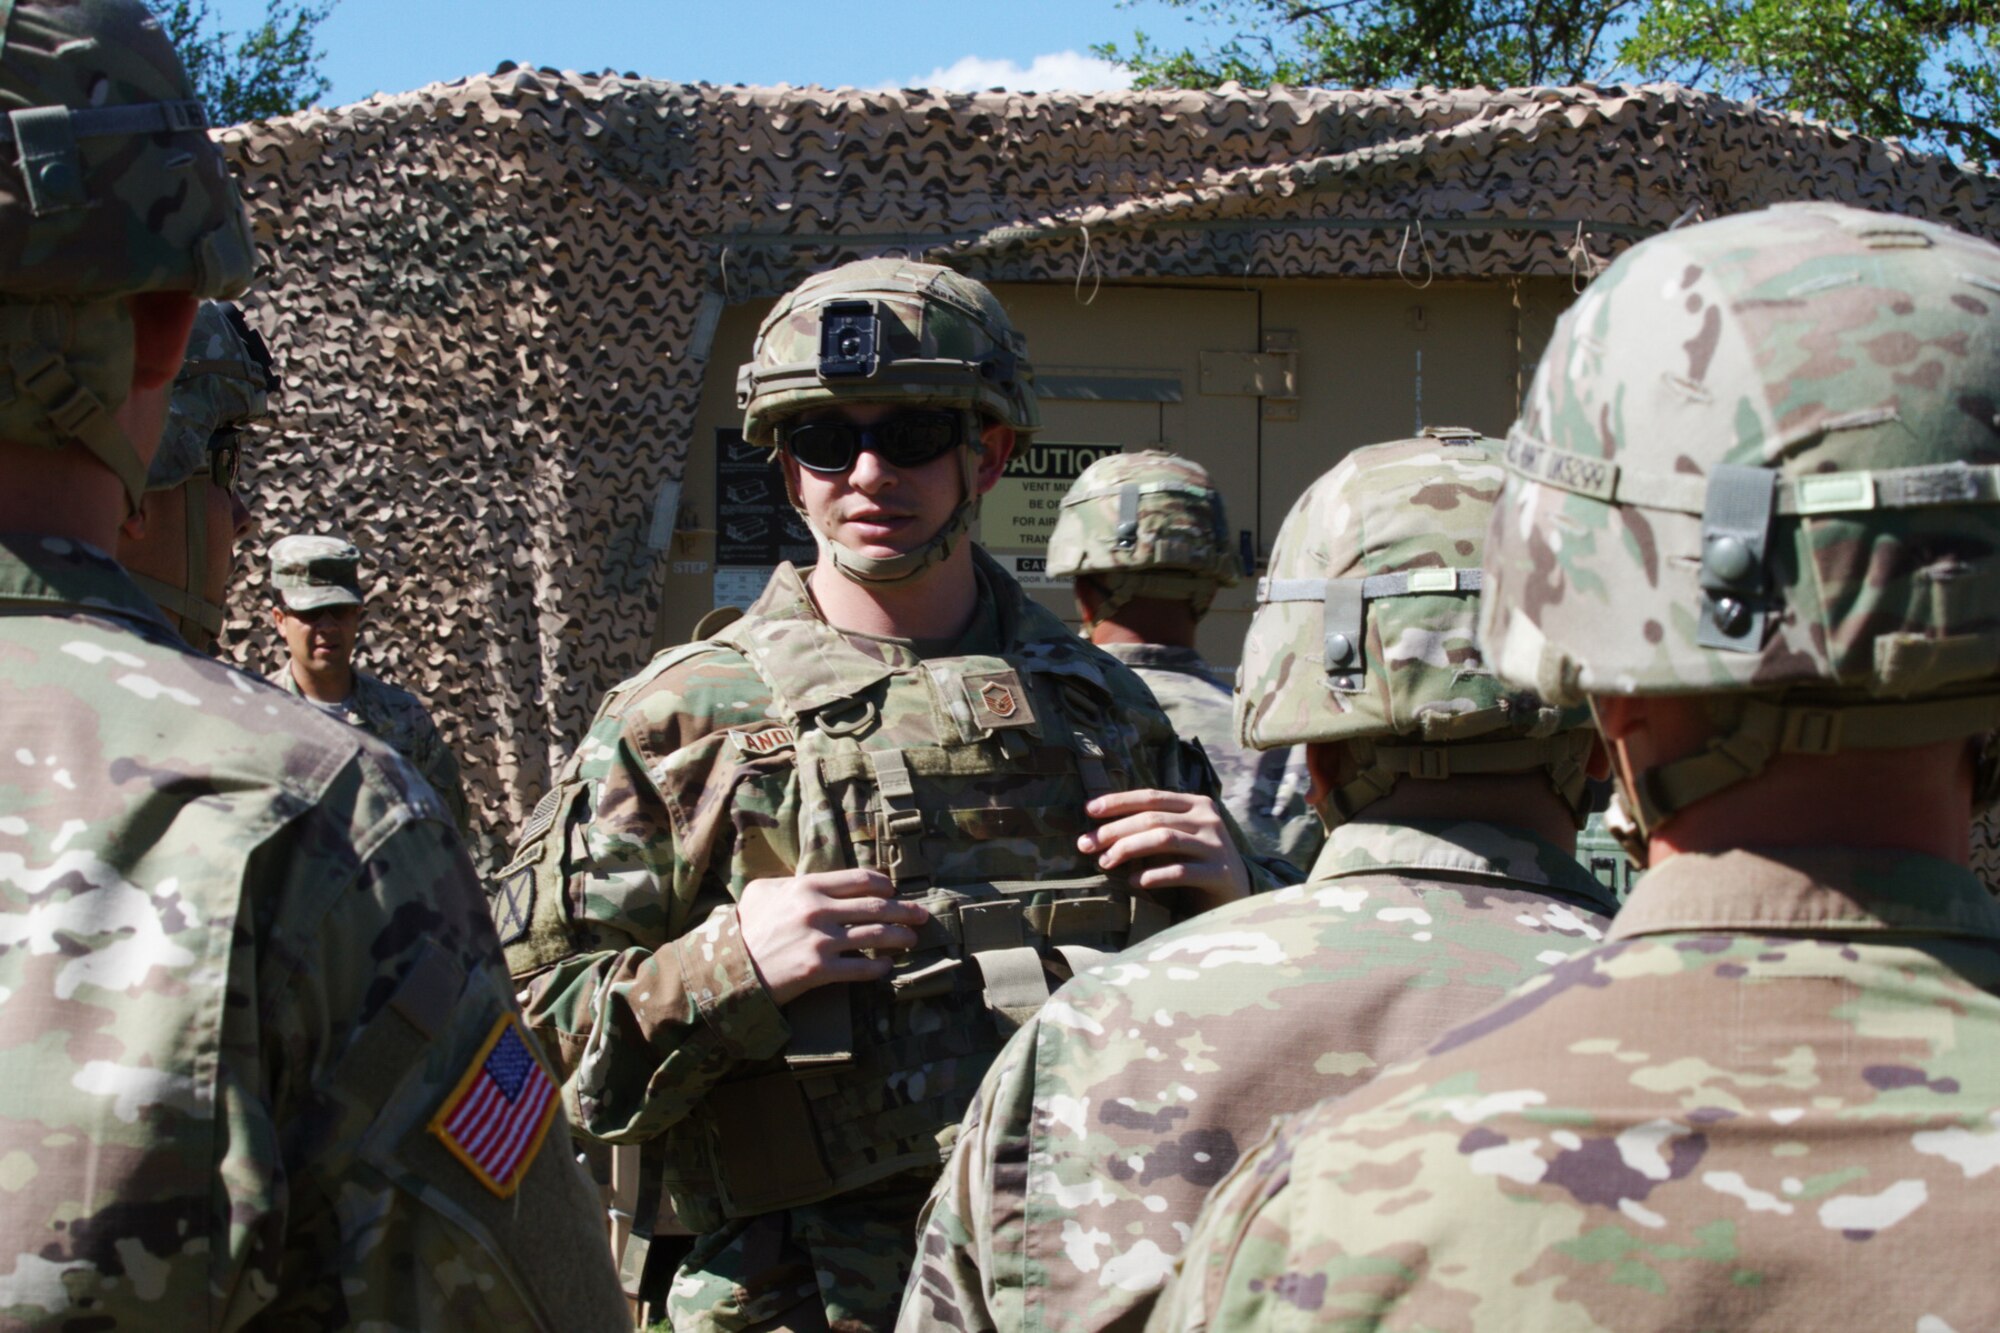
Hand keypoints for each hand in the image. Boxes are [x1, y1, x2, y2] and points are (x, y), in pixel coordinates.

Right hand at [737, 868, 928, 1006]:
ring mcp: (820, 941)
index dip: (883, 885)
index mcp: (807, 887)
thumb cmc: (745, 929)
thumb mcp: (760, 893)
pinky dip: (878, 967)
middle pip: (875, 907)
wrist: (728, 970)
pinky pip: (861, 968)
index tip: (893, 891)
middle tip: (921, 915)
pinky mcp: (820, 970)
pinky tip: (886, 966)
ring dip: (899, 938)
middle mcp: (817, 910)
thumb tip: (811, 881)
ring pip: (875, 936)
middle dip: (904, 911)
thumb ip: (788, 882)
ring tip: (911, 940)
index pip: (859, 880)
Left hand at [1077, 789, 1250, 912]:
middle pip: (1153, 818)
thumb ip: (1153, 827)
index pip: (1151, 796)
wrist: (1237, 894)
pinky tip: (1133, 882)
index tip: (1089, 810)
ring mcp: (1216, 846)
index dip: (1118, 801)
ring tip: (1105, 862)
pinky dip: (1152, 875)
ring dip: (1128, 849)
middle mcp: (1208, 820)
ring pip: (1163, 838)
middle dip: (1114, 830)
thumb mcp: (1179, 838)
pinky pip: (1179, 870)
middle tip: (1086, 845)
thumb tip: (1100, 830)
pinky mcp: (1219, 873)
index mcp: (1196, 804)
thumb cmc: (1197, 864)